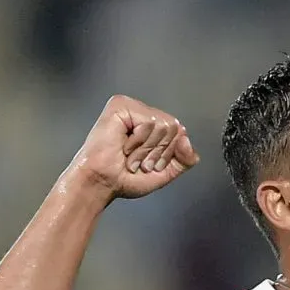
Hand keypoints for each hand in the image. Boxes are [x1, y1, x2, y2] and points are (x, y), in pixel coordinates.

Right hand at [64, 95, 199, 200]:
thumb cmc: (126, 178)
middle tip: (138, 161)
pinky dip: (139, 142)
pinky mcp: (120, 105)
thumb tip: (187, 140)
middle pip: (175, 127)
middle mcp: (142, 112)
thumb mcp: (166, 171)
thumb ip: (185, 159)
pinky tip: (123, 146)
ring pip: (164, 125)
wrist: (102, 184)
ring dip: (147, 150)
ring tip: (129, 156)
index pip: (180, 132)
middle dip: (158, 152)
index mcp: (152, 124)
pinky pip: (149, 122)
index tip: (148, 165)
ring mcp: (131, 107)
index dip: (168, 154)